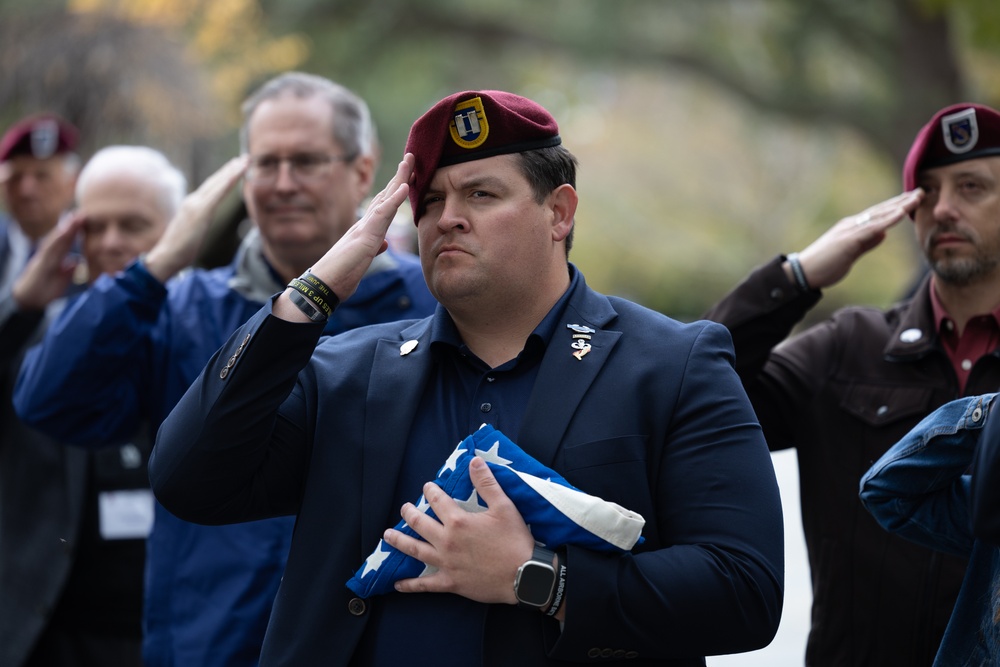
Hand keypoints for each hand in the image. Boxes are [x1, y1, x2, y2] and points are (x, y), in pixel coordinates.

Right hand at [11, 212, 85, 310]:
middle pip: (62, 238)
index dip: (76, 231)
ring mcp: (44, 259)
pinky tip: (63, 234)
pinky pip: (49, 252)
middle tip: (83, 213)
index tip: (86, 219)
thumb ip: (67, 269)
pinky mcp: (41, 265)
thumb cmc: (45, 288)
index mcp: (55, 257)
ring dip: (65, 230)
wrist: (28, 299)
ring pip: (55, 242)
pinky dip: (55, 242)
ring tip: (75, 219)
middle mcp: (49, 255)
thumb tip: (76, 262)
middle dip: (72, 226)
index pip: (67, 242)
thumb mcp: (60, 278)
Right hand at [143, 155, 247, 282]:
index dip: (223, 176)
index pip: (211, 187)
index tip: (235, 166)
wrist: (166, 256)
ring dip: (232, 171)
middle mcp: (193, 200)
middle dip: (230, 169)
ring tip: (245, 161)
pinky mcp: (200, 211)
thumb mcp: (192, 231)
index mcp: (192, 205)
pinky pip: (218, 193)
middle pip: (215, 181)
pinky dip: (228, 181)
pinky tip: (237, 173)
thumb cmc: (179, 249)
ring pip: (217, 183)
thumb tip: (202, 220)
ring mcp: (196, 204)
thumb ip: (197, 221)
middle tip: (245, 158)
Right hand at [273, 154, 413, 321]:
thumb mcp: (363, 260)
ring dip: (399, 179)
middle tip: (410, 158)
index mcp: (366, 230)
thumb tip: (384, 243)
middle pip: (386, 195)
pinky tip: (405, 186)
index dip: (396, 190)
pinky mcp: (365, 236)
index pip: (385, 206)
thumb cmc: (340, 275)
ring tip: (409, 162)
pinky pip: (383, 215)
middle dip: (399, 176)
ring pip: (385, 199)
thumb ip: (374, 249)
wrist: (323, 286)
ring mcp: (365, 228)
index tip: (408, 176)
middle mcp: (365, 224)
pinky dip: (395, 199)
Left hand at [384, 455, 536, 604]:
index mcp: (458, 521)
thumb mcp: (504, 506)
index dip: (430, 491)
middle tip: (404, 508)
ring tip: (387, 536)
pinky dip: (410, 585)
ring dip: (399, 542)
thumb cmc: (515, 540)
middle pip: (419, 523)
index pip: (438, 501)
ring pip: (415, 550)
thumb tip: (474, 461)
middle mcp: (447, 541)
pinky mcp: (450, 583)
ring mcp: (446, 563)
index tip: (426, 487)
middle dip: (409, 513)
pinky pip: (425, 584)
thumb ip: (486, 483)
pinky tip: (397, 584)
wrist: (524, 576)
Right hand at [791, 189, 923, 289]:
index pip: (877, 215)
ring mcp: (850, 230)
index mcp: (852, 228)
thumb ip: (866, 243)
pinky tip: (901, 213)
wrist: (803, 272)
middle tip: (920, 191)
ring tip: (916, 197)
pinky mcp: (849, 239)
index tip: (911, 200)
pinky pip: (872, 227)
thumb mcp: (850, 254)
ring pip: (879, 215)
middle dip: (901, 201)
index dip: (895, 207)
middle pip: (881, 210)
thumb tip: (883, 234)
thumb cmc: (824, 265)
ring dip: (899, 205)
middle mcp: (851, 224)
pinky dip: (888, 219)